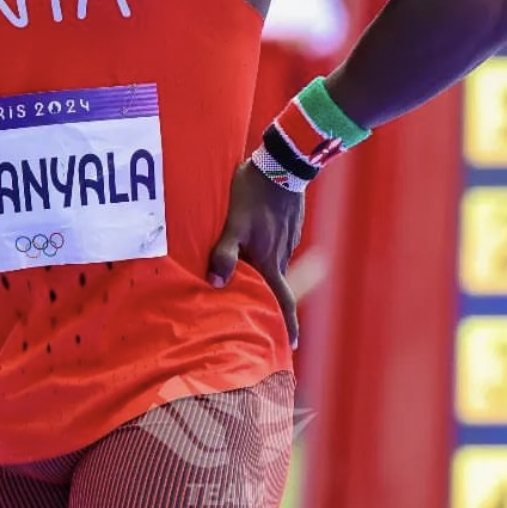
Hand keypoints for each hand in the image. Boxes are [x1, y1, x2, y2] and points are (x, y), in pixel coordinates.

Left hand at [207, 160, 302, 348]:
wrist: (281, 163)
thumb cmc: (253, 194)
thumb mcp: (234, 224)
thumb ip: (224, 253)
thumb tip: (215, 283)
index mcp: (270, 260)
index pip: (282, 300)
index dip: (288, 324)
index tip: (291, 345)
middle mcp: (282, 254)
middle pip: (276, 283)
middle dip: (269, 299)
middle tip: (258, 310)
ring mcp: (288, 238)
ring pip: (275, 262)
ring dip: (265, 272)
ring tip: (249, 273)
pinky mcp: (288, 223)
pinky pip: (277, 244)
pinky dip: (267, 249)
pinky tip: (255, 240)